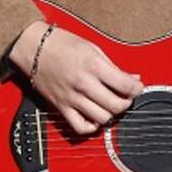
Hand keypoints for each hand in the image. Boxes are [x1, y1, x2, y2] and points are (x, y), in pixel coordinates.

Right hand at [9, 21, 143, 134]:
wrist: (34, 47)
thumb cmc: (62, 44)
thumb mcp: (93, 49)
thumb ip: (114, 67)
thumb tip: (132, 78)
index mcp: (93, 66)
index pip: (125, 85)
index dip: (137, 88)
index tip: (137, 87)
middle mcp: (83, 84)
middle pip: (116, 105)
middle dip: (127, 102)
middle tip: (126, 96)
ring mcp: (72, 98)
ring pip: (102, 118)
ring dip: (111, 114)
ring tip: (111, 105)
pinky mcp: (61, 107)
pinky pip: (80, 127)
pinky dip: (92, 127)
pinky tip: (95, 117)